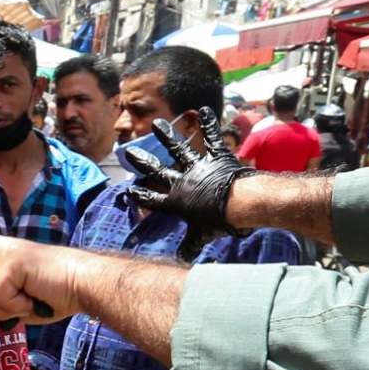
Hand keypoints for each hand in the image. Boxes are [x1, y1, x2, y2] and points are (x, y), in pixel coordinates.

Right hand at [124, 110, 255, 234]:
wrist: (239, 204)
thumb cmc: (219, 222)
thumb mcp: (201, 237)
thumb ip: (189, 246)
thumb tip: (182, 260)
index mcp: (176, 202)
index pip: (152, 199)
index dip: (140, 195)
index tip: (129, 190)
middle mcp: (182, 182)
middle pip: (158, 170)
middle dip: (143, 162)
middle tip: (129, 153)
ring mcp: (198, 167)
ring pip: (179, 149)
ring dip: (168, 136)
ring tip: (157, 124)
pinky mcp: (216, 157)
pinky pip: (211, 138)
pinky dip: (208, 123)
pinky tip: (203, 109)